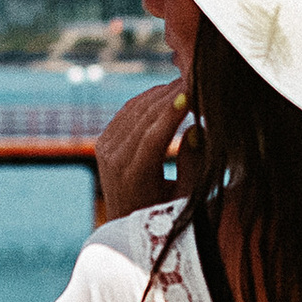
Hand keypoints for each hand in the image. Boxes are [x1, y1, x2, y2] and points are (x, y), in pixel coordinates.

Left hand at [94, 77, 198, 222]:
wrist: (128, 224)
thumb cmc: (165, 216)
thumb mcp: (185, 199)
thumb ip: (193, 166)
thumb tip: (197, 129)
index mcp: (134, 177)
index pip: (154, 135)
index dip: (174, 110)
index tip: (194, 90)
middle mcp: (114, 160)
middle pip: (144, 116)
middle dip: (170, 94)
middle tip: (196, 76)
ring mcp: (105, 149)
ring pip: (134, 109)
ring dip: (160, 93)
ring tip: (186, 82)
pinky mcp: (103, 142)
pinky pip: (126, 112)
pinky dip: (147, 100)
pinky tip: (167, 93)